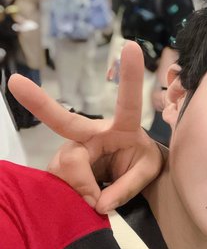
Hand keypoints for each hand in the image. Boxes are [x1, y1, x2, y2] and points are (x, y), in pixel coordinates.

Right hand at [9, 42, 163, 213]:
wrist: (126, 173)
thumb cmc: (140, 161)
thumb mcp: (148, 171)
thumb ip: (129, 186)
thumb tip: (99, 203)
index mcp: (123, 126)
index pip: (128, 102)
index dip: (130, 76)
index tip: (131, 45)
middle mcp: (92, 131)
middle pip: (65, 122)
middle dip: (40, 102)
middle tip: (15, 83)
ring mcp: (72, 146)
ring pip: (65, 166)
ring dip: (82, 187)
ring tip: (97, 201)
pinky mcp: (60, 164)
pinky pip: (58, 182)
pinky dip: (72, 196)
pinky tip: (80, 198)